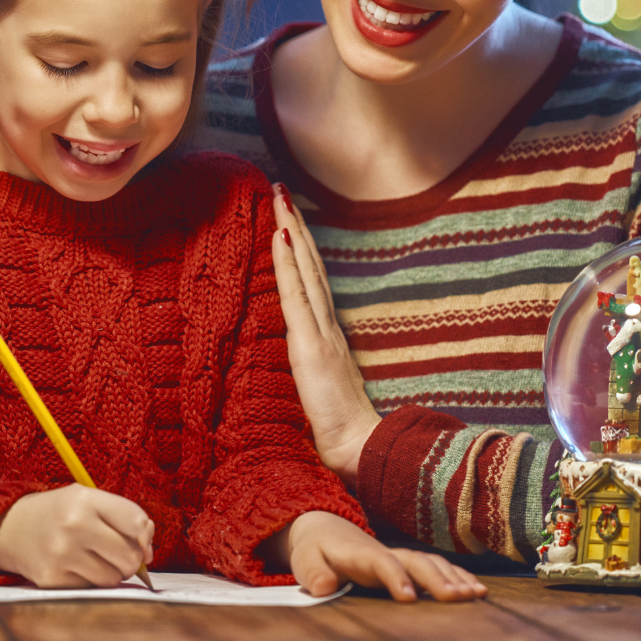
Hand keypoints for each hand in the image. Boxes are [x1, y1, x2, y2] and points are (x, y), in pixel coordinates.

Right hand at [0, 484, 154, 587]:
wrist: (11, 527)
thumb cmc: (61, 512)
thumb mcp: (89, 499)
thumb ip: (123, 516)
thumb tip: (148, 552)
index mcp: (87, 498)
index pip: (136, 521)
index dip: (145, 536)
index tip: (142, 542)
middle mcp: (74, 524)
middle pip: (129, 556)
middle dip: (131, 560)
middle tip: (119, 554)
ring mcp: (62, 553)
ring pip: (113, 578)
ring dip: (112, 573)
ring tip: (97, 559)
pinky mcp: (52, 579)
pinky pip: (91, 589)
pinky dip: (91, 581)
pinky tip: (77, 566)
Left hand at [271, 184, 380, 486]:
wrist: (360, 451)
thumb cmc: (341, 431)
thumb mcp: (321, 394)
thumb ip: (314, 374)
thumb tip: (303, 369)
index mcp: (328, 335)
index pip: (311, 282)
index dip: (301, 250)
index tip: (290, 219)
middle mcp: (327, 324)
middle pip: (309, 264)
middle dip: (295, 224)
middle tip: (282, 189)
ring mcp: (320, 330)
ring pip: (304, 268)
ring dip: (291, 228)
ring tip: (280, 195)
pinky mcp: (310, 342)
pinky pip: (295, 292)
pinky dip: (288, 260)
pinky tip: (281, 233)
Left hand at [278, 510, 486, 601]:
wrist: (323, 529)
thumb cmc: (314, 548)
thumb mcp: (305, 558)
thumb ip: (311, 572)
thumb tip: (322, 587)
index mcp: (359, 554)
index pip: (380, 562)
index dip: (395, 578)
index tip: (409, 597)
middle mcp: (384, 552)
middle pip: (415, 562)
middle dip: (437, 578)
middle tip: (459, 597)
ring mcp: (397, 556)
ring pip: (429, 563)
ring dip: (453, 577)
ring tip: (476, 594)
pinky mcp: (405, 563)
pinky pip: (435, 566)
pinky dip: (456, 575)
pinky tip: (476, 590)